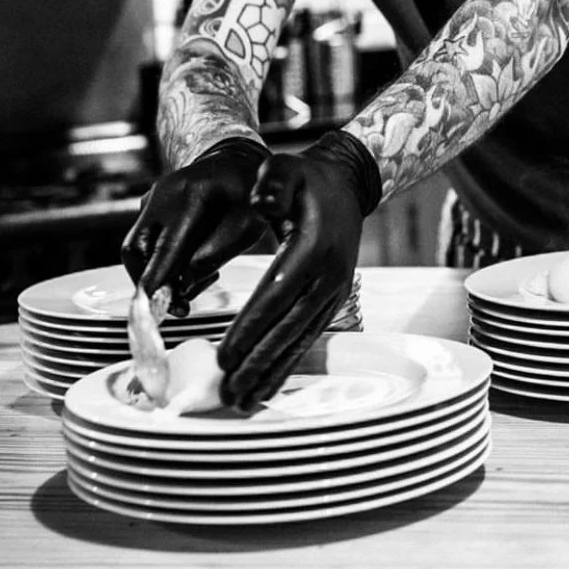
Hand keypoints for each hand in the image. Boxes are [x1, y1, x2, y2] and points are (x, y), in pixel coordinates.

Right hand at [121, 137, 269, 317]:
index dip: (157, 282)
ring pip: (135, 248)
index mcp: (192, 195)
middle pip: (137, 250)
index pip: (165, 249)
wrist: (237, 160)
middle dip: (152, 283)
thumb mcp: (247, 228)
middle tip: (180, 306)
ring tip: (190, 283)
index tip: (153, 309)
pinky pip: (143, 240)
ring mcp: (152, 197)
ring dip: (155, 273)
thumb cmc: (248, 196)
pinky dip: (157, 259)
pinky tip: (187, 262)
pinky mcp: (149, 204)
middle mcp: (163, 194)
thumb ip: (213, 257)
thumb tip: (181, 286)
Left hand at [217, 130, 381, 410]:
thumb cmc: (305, 179)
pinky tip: (267, 385)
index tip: (224, 356)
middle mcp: (328, 275)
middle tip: (228, 392)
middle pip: (288, 327)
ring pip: (300, 339)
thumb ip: (272, 183)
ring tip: (243, 400)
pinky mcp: (332, 300)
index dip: (250, 328)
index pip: (276, 294)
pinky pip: (309, 337)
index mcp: (313, 247)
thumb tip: (259, 202)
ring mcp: (334, 291)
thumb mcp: (286, 168)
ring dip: (272, 372)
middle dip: (257, 362)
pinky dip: (288, 363)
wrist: (345, 188)